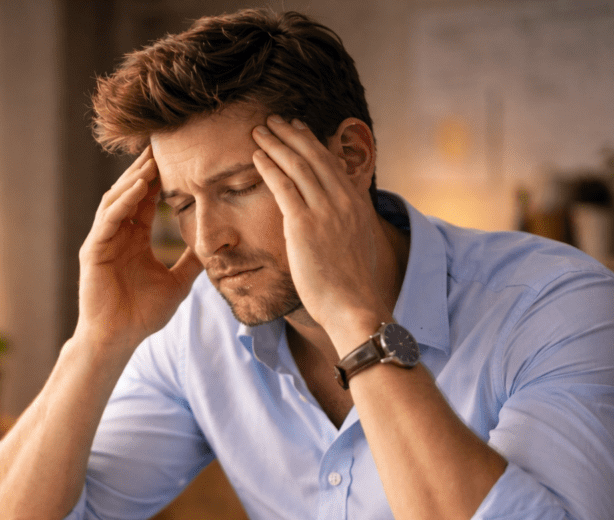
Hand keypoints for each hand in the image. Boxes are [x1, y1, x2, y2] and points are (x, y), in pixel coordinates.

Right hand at [75, 147, 202, 354]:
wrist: (119, 339)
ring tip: (150, 162)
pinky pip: (108, 220)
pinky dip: (122, 202)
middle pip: (130, 192)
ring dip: (132, 181)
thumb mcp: (178, 284)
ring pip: (116, 200)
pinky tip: (136, 189)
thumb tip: (214, 249)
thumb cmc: (142, 315)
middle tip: (162, 144)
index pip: (146, 200)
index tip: (177, 156)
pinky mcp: (93, 251)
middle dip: (144, 169)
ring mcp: (103, 241)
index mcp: (134, 239)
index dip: (159, 178)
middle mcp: (117, 234)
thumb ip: (191, 263)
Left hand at [251, 115, 389, 343]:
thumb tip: (339, 218)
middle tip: (273, 120)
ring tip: (260, 131)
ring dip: (276, 144)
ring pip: (297, 166)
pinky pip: (283, 187)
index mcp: (355, 204)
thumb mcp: (357, 245)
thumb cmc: (350, 285)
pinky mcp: (304, 225)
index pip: (331, 162)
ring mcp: (324, 211)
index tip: (297, 128)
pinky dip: (270, 167)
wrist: (353, 306)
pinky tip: (257, 156)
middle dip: (291, 134)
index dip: (312, 142)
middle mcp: (342, 201)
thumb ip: (346, 223)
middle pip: (313, 156)